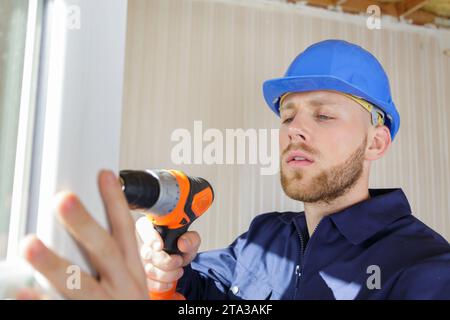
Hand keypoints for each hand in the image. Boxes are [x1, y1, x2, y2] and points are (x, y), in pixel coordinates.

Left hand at [19, 170, 147, 298]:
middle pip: (105, 251)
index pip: (126, 231)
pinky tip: (22, 295)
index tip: (105, 175)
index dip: (117, 203)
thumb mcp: (130, 283)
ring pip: (81, 286)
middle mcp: (123, 287)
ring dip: (55, 264)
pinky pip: (65, 315)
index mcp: (133, 271)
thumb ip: (112, 259)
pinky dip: (42, 306)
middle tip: (63, 200)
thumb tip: (86, 227)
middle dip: (85, 224)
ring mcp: (107, 307)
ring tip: (30, 243)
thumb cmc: (130, 307)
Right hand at [136, 217, 200, 293]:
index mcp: (153, 229)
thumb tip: (183, 242)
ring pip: (149, 270)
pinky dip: (162, 284)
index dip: (150, 238)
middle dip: (165, 261)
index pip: (144, 228)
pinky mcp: (143, 277)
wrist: (179, 264)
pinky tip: (170, 282)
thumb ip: (191, 238)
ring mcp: (141, 262)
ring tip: (178, 271)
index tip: (160, 246)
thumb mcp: (191, 241)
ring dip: (167, 274)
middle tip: (179, 260)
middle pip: (146, 253)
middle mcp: (143, 245)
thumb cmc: (181, 248)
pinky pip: (149, 283)